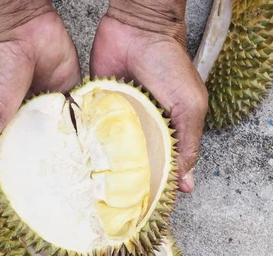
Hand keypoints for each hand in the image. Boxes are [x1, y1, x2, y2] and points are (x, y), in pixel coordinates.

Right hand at [0, 0, 80, 206]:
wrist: (22, 29)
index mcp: (11, 141)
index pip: (21, 176)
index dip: (31, 196)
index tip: (45, 220)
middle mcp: (36, 134)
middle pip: (51, 165)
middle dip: (64, 185)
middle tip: (80, 212)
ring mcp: (58, 120)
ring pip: (73, 149)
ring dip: (83, 165)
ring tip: (99, 193)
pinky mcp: (77, 105)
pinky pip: (89, 127)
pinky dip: (96, 140)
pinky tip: (108, 161)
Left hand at [90, 1, 207, 192]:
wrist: (138, 29)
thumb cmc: (170, 65)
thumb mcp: (190, 108)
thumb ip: (188, 144)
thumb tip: (186, 184)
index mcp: (168, 134)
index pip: (163, 167)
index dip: (157, 187)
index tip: (148, 209)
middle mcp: (143, 132)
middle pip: (135, 165)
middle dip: (129, 184)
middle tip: (120, 209)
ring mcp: (119, 122)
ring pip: (112, 153)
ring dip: (107, 169)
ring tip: (98, 196)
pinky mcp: (98, 110)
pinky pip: (92, 133)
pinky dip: (88, 146)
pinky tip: (83, 166)